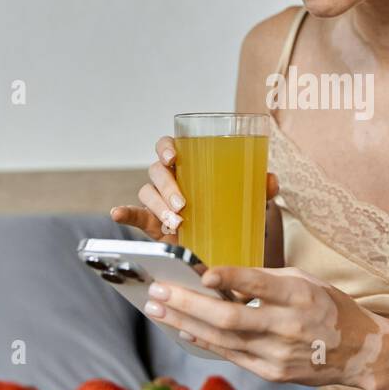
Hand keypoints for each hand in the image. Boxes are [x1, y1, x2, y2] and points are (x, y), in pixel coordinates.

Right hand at [109, 135, 279, 242]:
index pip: (169, 146)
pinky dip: (125, 213)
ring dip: (158, 206)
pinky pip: (135, 215)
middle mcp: (169, 179)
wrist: (224, 243)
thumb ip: (261, 188)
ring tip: (176, 222)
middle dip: (167, 185)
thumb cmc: (231, 210)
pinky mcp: (153, 224)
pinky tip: (118, 213)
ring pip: (148, 194)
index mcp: (188, 165)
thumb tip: (270, 181)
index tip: (175, 156)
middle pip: (157, 171)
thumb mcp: (249, 198)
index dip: (167, 147)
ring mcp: (159, 202)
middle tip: (183, 204)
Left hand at [142, 265, 388, 389]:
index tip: (204, 273)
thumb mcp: (304, 280)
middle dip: (188, 304)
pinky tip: (183, 329)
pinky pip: (230, 355)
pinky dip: (204, 341)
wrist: (359, 352)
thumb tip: (218, 278)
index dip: (232, 279)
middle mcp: (288, 326)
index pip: (261, 285)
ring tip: (157, 308)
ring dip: (185, 322)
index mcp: (300, 296)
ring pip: (222, 339)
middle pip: (230, 318)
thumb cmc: (328, 308)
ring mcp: (278, 354)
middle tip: (158, 291)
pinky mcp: (272, 373)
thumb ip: (264, 280)